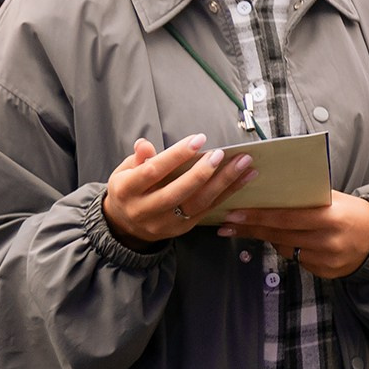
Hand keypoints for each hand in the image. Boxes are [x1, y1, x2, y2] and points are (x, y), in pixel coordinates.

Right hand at [102, 137, 256, 248]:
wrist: (126, 225)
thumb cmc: (129, 189)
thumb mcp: (124, 171)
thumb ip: (138, 159)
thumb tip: (145, 144)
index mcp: (126, 191)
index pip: (153, 171)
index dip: (176, 155)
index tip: (198, 139)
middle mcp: (144, 210)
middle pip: (176, 192)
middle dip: (201, 173)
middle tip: (221, 154)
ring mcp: (164, 223)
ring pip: (197, 204)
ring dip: (223, 183)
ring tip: (243, 164)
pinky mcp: (182, 229)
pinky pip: (208, 210)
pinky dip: (228, 193)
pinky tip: (244, 178)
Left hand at [216, 191, 368, 278]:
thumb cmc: (353, 213)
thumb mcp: (334, 199)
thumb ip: (307, 199)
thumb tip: (271, 194)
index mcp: (330, 217)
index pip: (286, 217)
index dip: (258, 216)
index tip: (234, 214)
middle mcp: (327, 240)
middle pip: (279, 235)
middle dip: (251, 228)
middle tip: (227, 225)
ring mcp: (325, 259)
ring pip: (285, 249)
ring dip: (267, 238)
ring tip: (250, 230)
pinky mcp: (324, 272)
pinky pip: (297, 259)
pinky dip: (289, 249)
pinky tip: (288, 241)